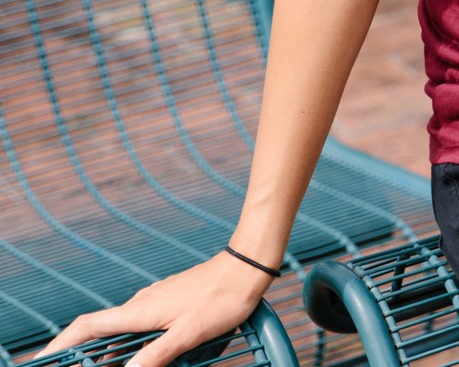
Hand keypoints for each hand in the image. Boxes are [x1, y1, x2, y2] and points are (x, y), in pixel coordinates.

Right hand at [36, 252, 274, 366]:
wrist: (246, 267)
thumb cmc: (222, 297)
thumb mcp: (190, 332)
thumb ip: (157, 355)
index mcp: (140, 311)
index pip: (88, 326)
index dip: (62, 344)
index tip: (45, 361)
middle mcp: (142, 304)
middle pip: (102, 333)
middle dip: (87, 357)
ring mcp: (156, 302)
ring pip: (124, 331)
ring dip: (114, 353)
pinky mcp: (170, 303)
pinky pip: (143, 326)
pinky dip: (134, 344)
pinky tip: (148, 357)